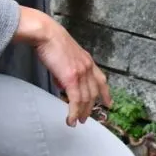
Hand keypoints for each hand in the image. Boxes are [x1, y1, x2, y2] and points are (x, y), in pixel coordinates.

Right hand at [15, 7, 110, 125]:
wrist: (46, 34)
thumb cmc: (51, 42)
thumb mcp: (66, 56)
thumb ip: (68, 69)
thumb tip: (63, 84)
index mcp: (88, 61)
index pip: (101, 80)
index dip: (106, 93)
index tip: (109, 103)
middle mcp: (88, 67)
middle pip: (93, 93)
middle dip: (90, 108)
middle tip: (85, 118)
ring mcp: (81, 73)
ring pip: (85, 99)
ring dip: (81, 112)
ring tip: (76, 121)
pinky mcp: (71, 78)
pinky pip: (75, 100)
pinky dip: (73, 112)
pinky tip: (70, 120)